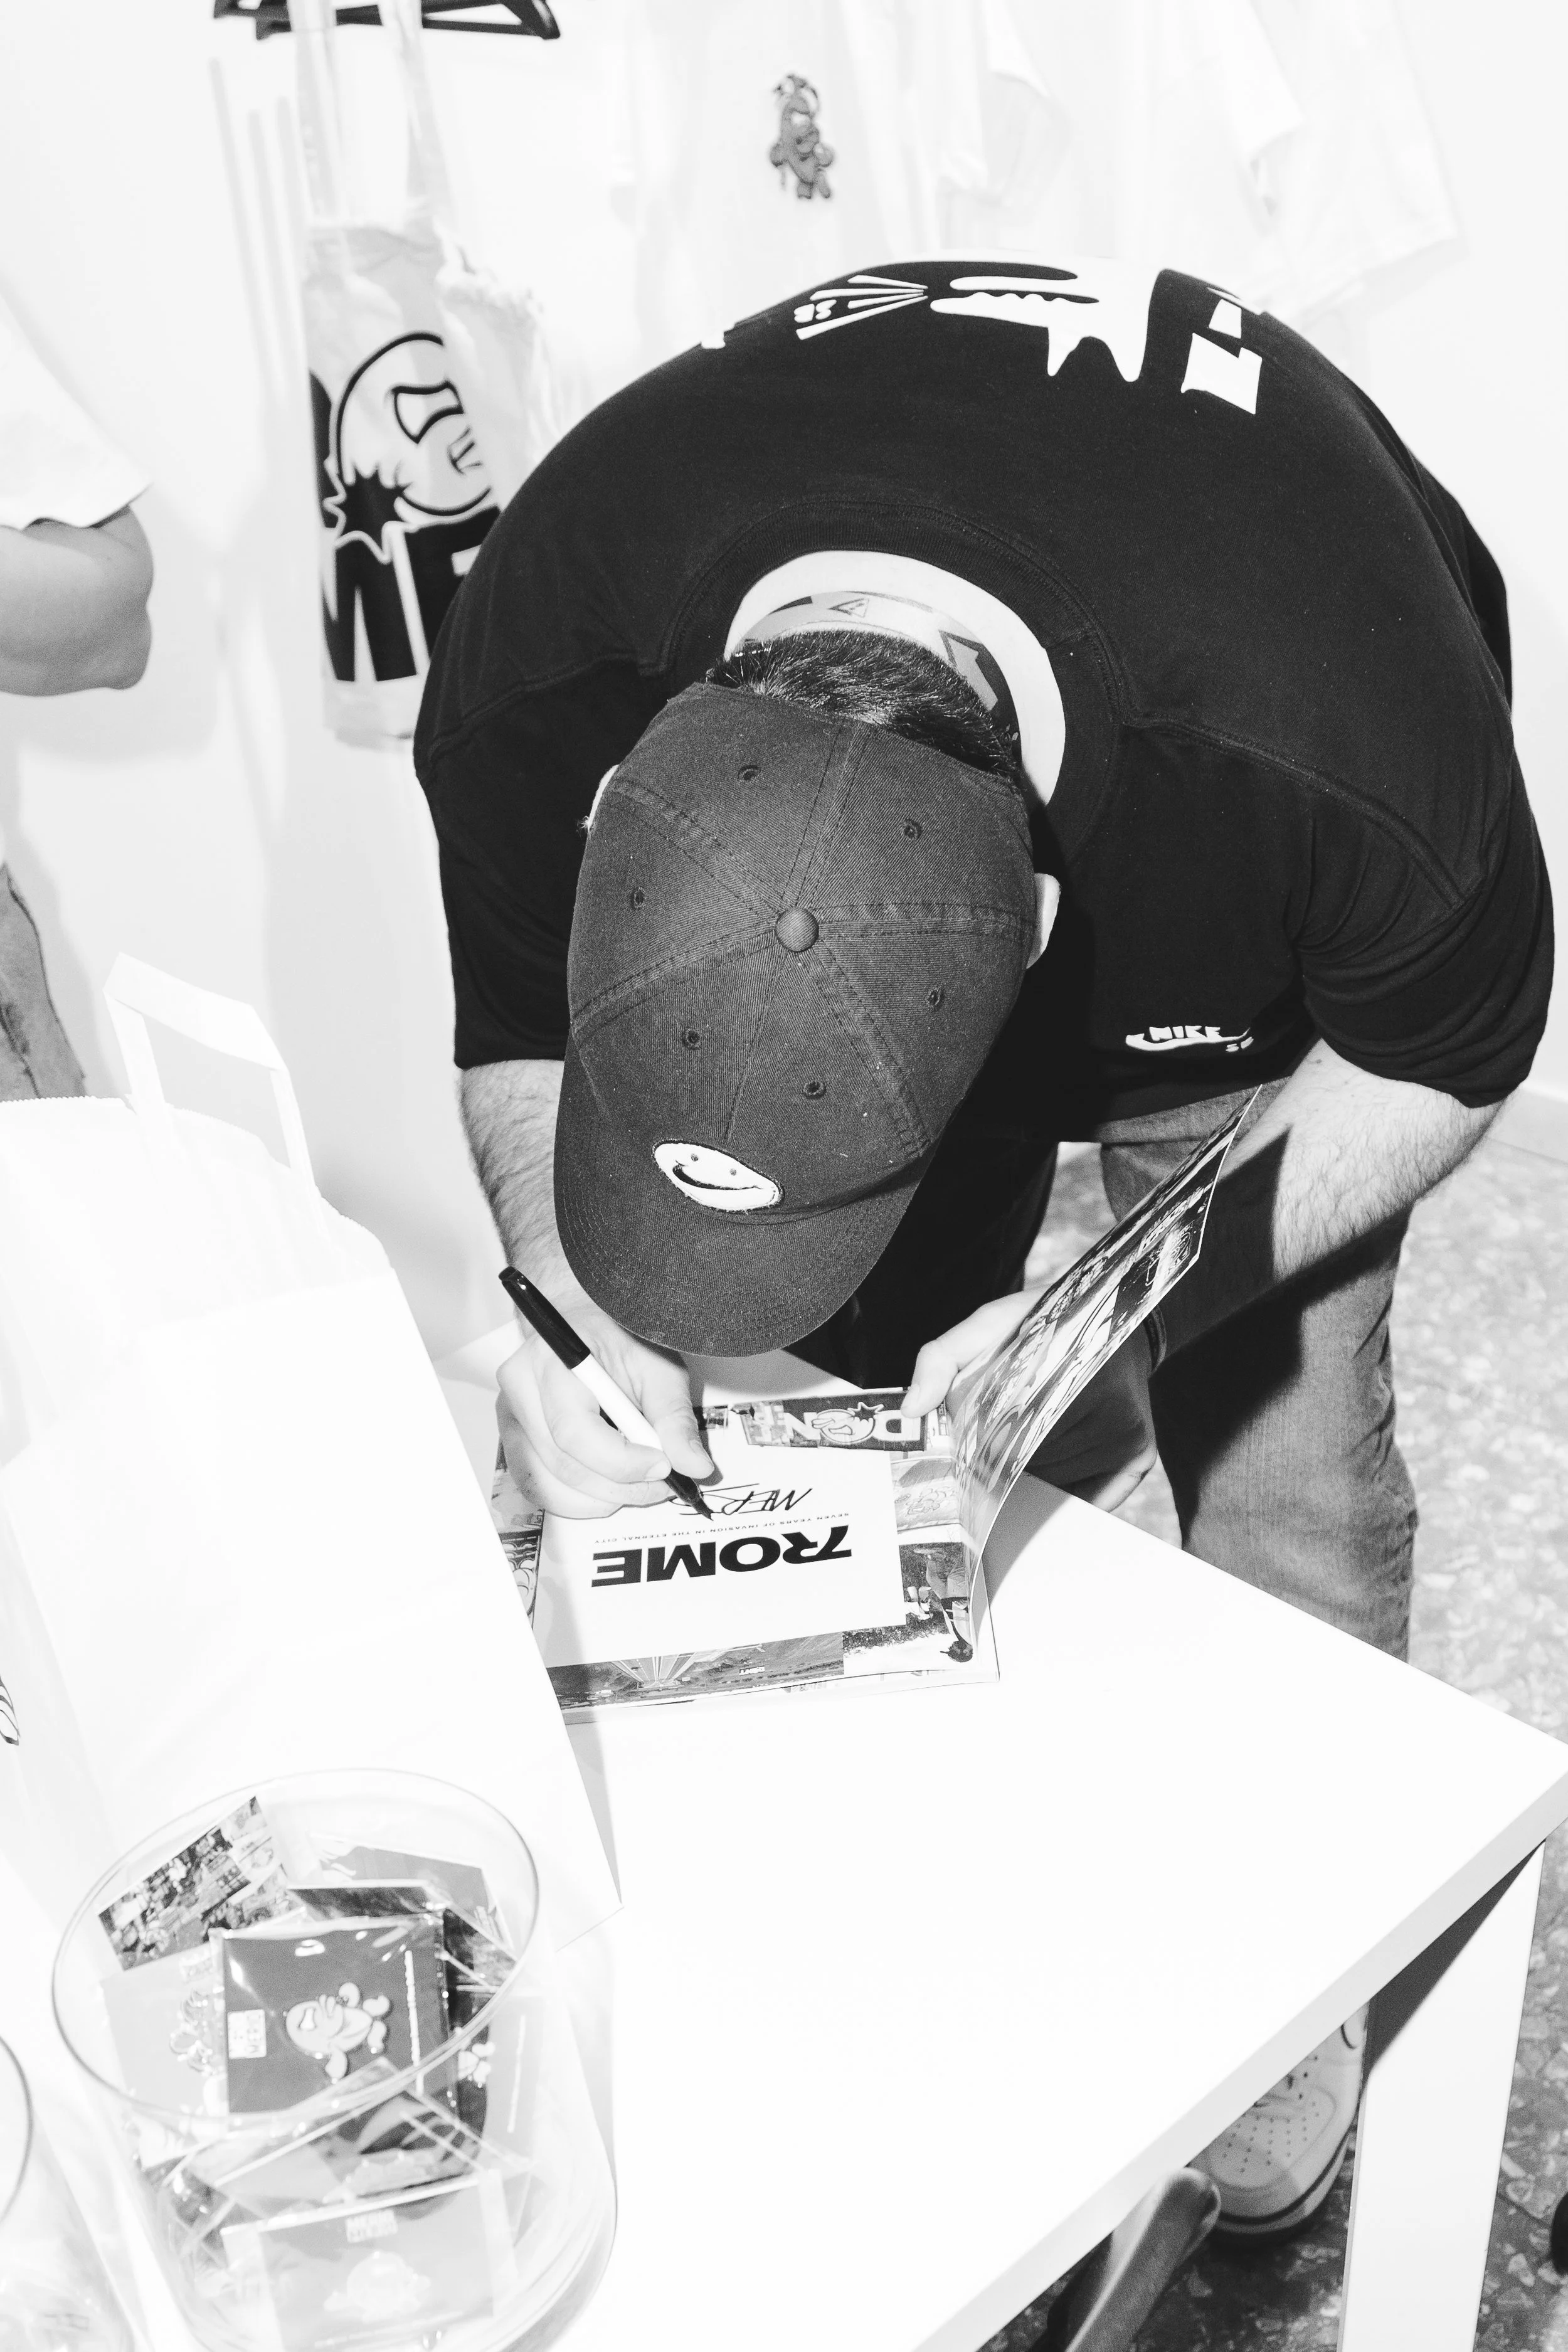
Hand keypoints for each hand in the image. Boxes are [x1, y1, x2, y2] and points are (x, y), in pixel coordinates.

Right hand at [497, 1297, 712, 1518]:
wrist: (585, 1322)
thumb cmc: (617, 1337)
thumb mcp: (658, 1367)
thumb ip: (675, 1418)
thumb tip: (693, 1465)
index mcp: (554, 1359)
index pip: (576, 1432)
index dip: (622, 1461)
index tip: (661, 1465)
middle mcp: (522, 1388)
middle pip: (564, 1464)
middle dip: (621, 1485)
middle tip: (663, 1481)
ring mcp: (512, 1416)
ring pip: (549, 1483)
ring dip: (602, 1497)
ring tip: (639, 1484)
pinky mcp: (514, 1438)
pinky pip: (538, 1486)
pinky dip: (580, 1498)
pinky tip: (610, 1486)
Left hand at [905, 1295, 1157, 1512]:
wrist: (1118, 1313)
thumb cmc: (1046, 1322)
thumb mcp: (991, 1323)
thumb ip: (943, 1357)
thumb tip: (913, 1409)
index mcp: (1066, 1366)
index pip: (1003, 1433)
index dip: (978, 1443)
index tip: (965, 1443)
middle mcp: (1107, 1402)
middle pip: (1028, 1462)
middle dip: (1001, 1457)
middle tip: (993, 1438)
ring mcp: (1128, 1433)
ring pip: (1055, 1480)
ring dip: (1030, 1473)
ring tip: (1028, 1437)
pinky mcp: (1142, 1455)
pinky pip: (1088, 1495)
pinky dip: (1061, 1491)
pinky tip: (1048, 1469)